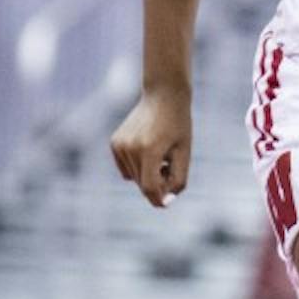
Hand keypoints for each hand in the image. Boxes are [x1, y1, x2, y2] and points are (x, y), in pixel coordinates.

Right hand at [109, 87, 192, 208]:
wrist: (163, 95)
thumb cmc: (178, 125)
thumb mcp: (184, 152)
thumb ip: (178, 179)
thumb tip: (165, 203)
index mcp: (150, 149)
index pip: (150, 187)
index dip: (159, 199)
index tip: (166, 203)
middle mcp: (131, 148)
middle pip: (142, 184)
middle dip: (156, 184)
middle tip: (170, 168)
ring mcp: (120, 145)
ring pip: (133, 178)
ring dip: (147, 175)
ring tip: (161, 156)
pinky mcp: (115, 143)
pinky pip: (126, 169)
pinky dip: (137, 167)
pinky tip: (147, 148)